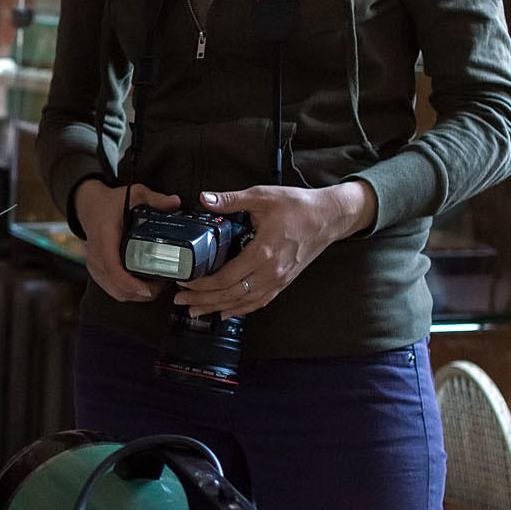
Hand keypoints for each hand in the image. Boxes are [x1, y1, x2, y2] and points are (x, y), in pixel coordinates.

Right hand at [72, 178, 179, 301]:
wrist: (89, 206)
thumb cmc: (110, 203)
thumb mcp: (134, 194)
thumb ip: (155, 199)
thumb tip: (176, 202)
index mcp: (105, 238)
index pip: (113, 268)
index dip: (131, 283)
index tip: (149, 289)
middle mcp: (97, 255)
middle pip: (117, 287)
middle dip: (142, 292)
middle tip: (163, 285)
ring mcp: (95, 265)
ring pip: (115, 292)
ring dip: (136, 295)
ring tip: (156, 286)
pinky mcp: (97, 270)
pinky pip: (112, 289)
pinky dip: (128, 292)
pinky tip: (142, 287)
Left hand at [173, 179, 376, 318]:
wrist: (330, 217)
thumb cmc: (298, 206)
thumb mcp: (262, 196)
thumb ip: (232, 200)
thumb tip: (205, 198)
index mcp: (263, 253)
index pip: (226, 277)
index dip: (202, 284)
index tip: (183, 282)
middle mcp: (271, 272)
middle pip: (231, 294)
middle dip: (203, 300)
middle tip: (180, 302)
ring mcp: (279, 280)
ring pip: (244, 302)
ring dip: (218, 308)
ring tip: (196, 312)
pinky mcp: (285, 281)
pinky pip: (260, 301)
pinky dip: (242, 309)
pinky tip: (228, 312)